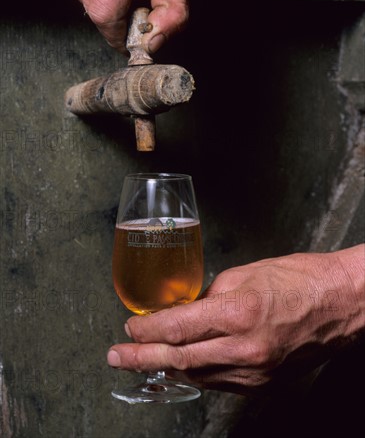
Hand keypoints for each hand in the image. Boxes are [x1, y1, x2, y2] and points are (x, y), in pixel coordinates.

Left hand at [107, 245, 364, 393]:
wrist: (339, 304)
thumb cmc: (297, 279)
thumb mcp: (246, 274)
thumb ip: (210, 296)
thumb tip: (186, 310)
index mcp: (239, 312)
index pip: (179, 327)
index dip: (148, 330)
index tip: (130, 329)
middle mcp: (246, 348)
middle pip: (180, 358)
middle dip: (142, 358)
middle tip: (116, 358)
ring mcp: (255, 371)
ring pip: (197, 374)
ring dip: (167, 366)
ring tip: (144, 359)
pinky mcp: (263, 382)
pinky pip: (219, 381)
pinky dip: (196, 372)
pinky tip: (183, 364)